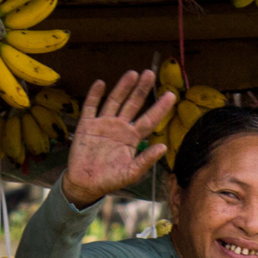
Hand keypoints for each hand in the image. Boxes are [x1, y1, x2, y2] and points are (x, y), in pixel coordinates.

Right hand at [60, 70, 177, 208]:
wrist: (85, 184)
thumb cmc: (110, 180)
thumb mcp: (131, 173)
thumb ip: (146, 160)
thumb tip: (163, 147)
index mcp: (132, 138)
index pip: (149, 119)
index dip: (160, 108)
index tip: (171, 95)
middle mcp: (120, 127)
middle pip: (133, 104)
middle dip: (141, 89)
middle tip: (150, 74)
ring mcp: (103, 124)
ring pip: (114, 101)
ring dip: (123, 87)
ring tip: (132, 73)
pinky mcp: (86, 125)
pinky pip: (91, 107)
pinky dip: (95, 95)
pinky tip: (101, 83)